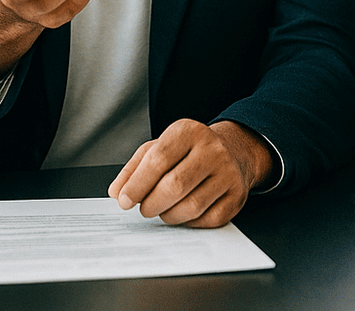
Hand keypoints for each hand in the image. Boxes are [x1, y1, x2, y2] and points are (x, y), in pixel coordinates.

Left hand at [108, 119, 272, 226]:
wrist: (233, 151)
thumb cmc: (189, 152)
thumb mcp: (160, 147)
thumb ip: (134, 168)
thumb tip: (117, 192)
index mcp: (189, 131)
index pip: (158, 159)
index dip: (137, 184)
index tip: (124, 199)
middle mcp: (213, 149)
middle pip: (175, 185)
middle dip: (151, 203)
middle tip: (143, 209)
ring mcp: (228, 173)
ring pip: (191, 206)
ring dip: (169, 215)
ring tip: (162, 210)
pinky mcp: (237, 196)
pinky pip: (207, 219)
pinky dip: (189, 222)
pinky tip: (183, 213)